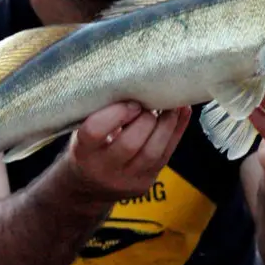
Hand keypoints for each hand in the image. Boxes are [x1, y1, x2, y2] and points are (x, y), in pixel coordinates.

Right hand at [64, 101, 191, 202]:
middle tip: (151, 100)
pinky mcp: (146, 182)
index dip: (116, 113)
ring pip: (152, 152)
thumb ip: (100, 109)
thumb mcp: (83, 128)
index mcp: (83, 151)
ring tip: (172, 103)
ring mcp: (126, 179)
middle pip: (129, 144)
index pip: (95, 131)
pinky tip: (182, 112)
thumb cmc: (88, 146)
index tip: (129, 101)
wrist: (89, 186)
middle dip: (146, 118)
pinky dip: (177, 131)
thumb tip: (132, 78)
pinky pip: (166, 155)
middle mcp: (103, 169)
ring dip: (167, 124)